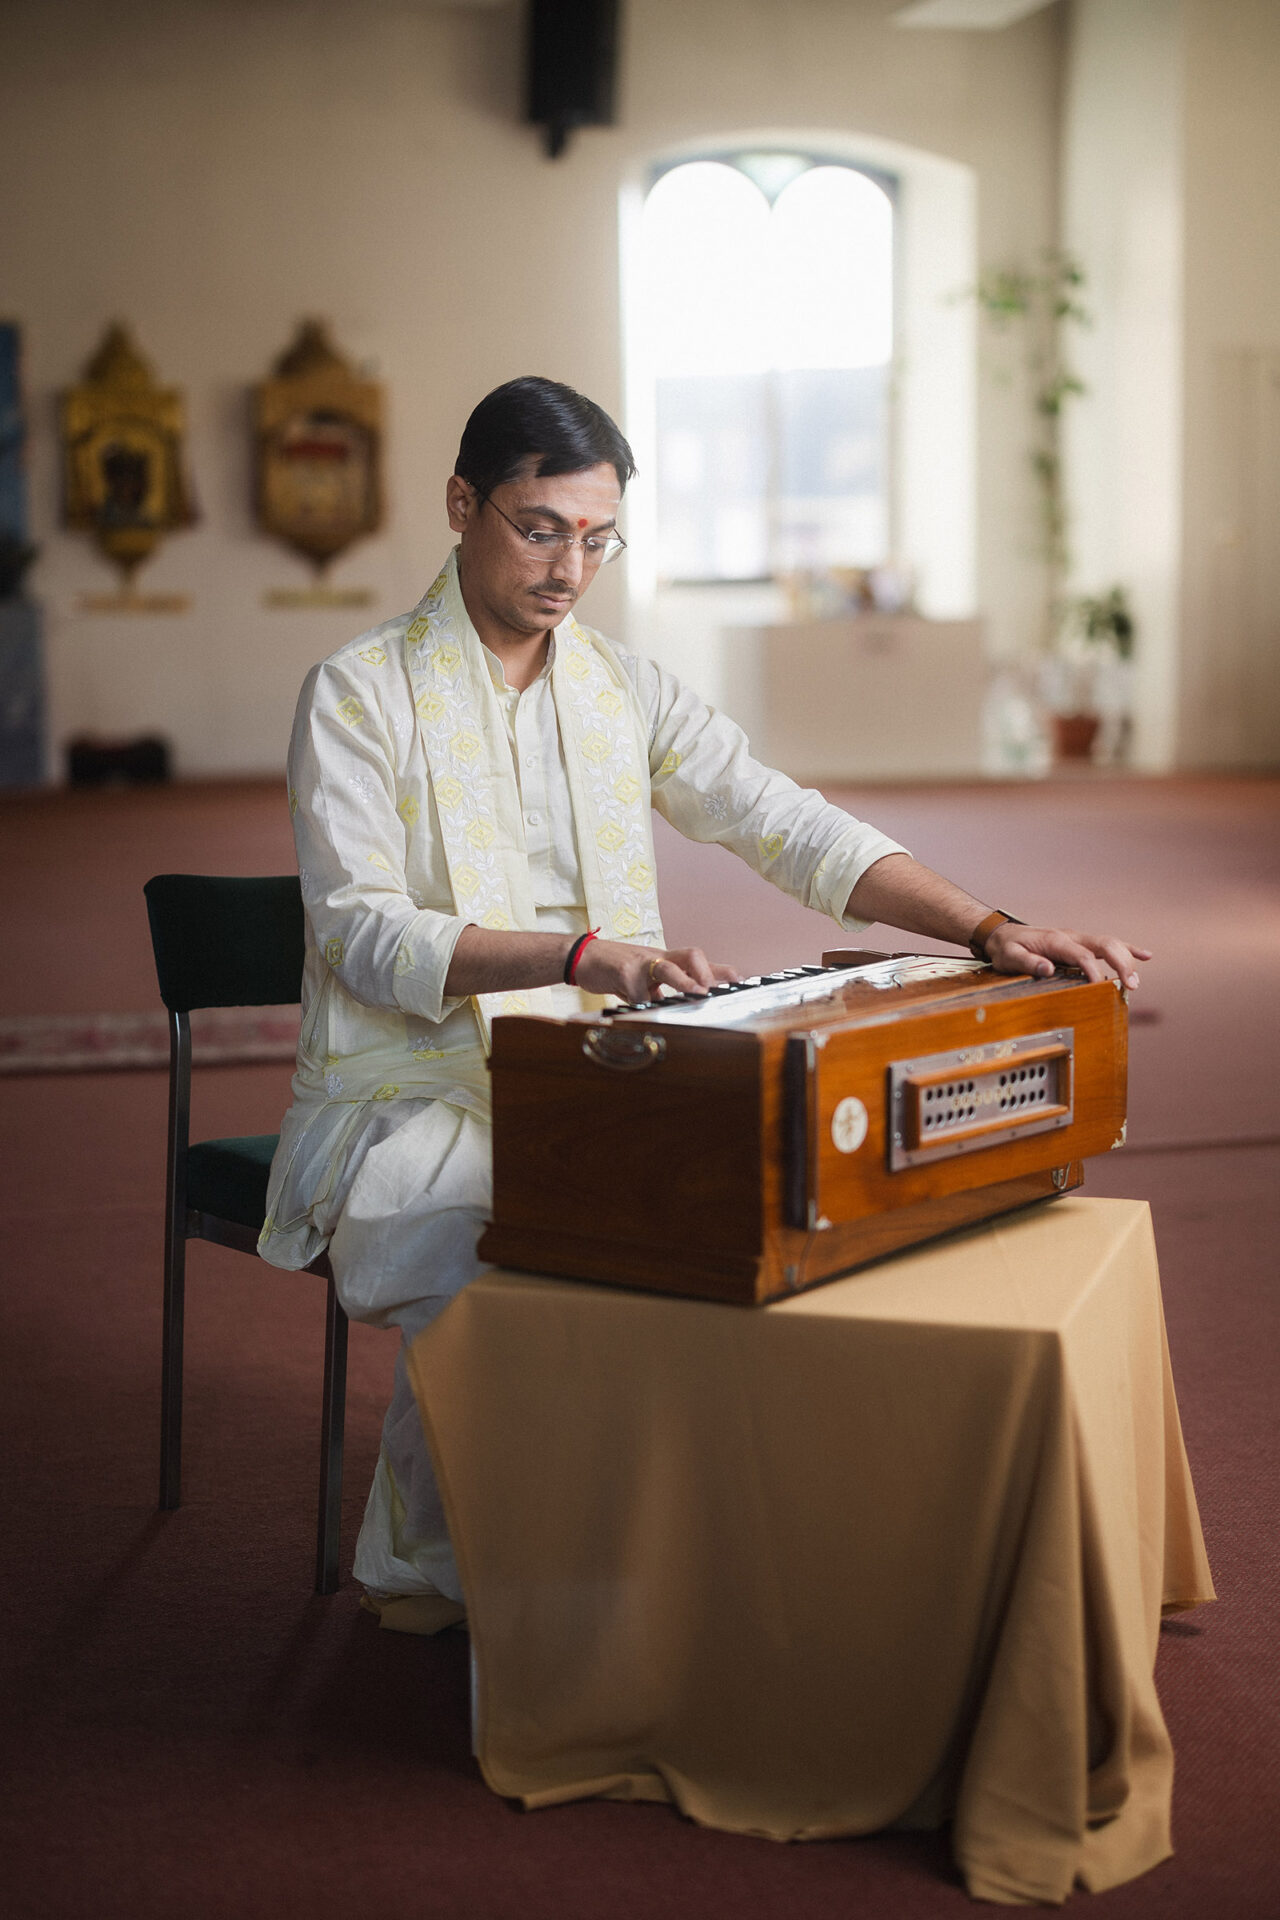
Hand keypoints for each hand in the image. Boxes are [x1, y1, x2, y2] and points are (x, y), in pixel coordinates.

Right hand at [575, 940, 739, 1001]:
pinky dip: (641, 1004)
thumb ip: (665, 988)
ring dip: (683, 981)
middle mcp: (658, 958)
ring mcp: (640, 964)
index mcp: (666, 959)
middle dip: (706, 972)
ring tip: (697, 993)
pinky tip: (638, 1009)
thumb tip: (689, 1002)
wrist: (583, 958)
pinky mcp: (622, 973)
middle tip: (715, 991)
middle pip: (690, 955)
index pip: (700, 961)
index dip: (721, 970)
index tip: (740, 982)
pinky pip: (637, 992)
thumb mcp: (646, 975)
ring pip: (666, 968)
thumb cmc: (617, 968)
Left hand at [984, 921, 1150, 989]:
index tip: (1102, 987)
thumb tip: (1048, 969)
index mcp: (1056, 941)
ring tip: (1136, 981)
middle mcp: (1071, 937)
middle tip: (1132, 985)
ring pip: (1110, 944)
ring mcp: (1077, 939)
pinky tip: (1145, 956)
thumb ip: (1028, 963)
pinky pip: (1107, 944)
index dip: (1094, 971)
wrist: (1002, 935)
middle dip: (1121, 964)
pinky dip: (1127, 949)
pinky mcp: (1080, 943)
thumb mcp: (1010, 957)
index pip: (1082, 956)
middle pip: (1104, 945)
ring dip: (1127, 960)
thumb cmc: (1006, 948)